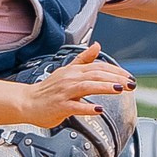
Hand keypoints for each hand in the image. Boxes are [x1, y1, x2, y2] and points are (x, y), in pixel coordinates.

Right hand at [17, 43, 134, 126]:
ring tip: (119, 89)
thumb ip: (83, 59)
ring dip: (104, 87)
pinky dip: (87, 108)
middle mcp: (70, 79)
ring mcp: (64, 93)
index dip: (116, 71)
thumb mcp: (67, 70)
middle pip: (96, 75)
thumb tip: (97, 46)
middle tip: (130, 84)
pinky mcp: (59, 106)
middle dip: (115, 78)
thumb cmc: (47, 89)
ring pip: (86, 86)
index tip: (129, 77)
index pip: (99, 67)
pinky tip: (98, 109)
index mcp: (74, 71)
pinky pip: (74, 106)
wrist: (26, 102)